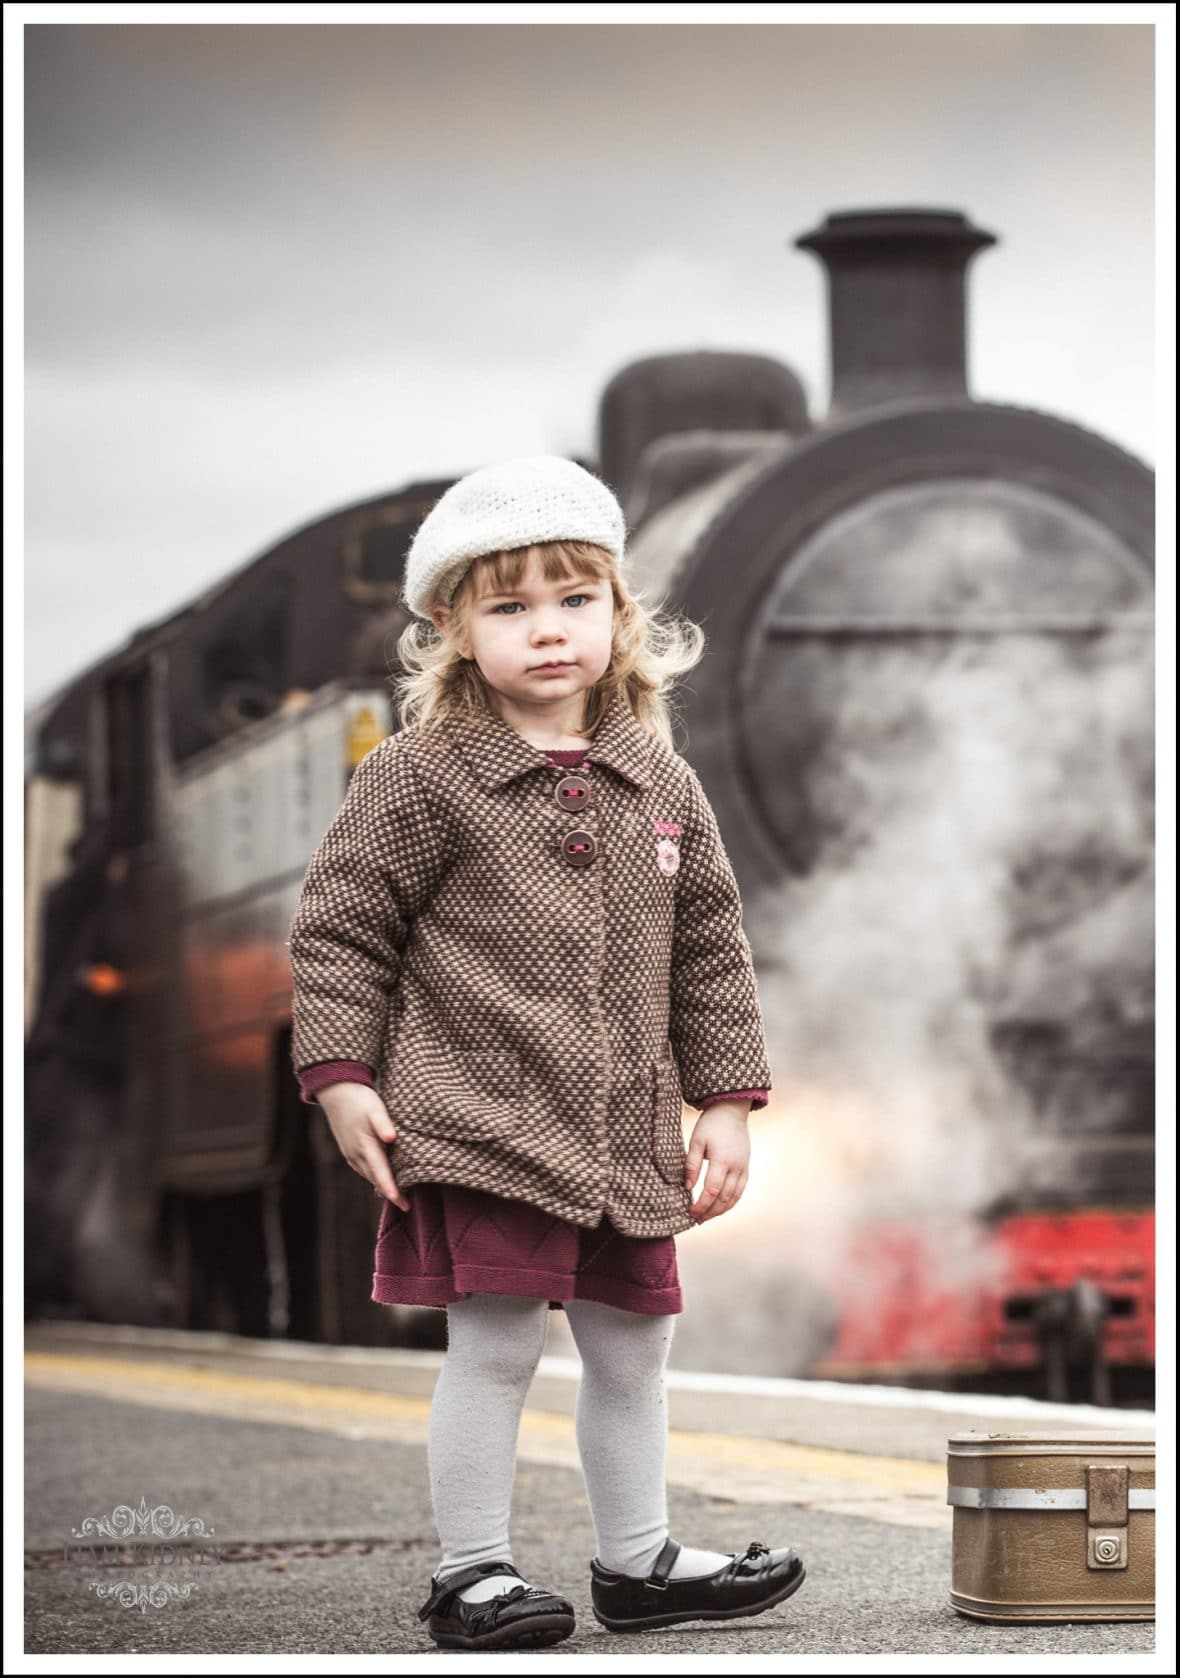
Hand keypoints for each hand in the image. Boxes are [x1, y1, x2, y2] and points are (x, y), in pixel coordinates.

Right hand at [317, 1082, 410, 1210]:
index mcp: (364, 1145)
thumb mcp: (375, 1108)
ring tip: (399, 1198)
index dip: (391, 1189)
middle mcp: (356, 1154)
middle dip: (391, 1193)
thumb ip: (383, 1124)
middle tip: (407, 1206)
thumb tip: (391, 1138)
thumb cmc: (360, 1099)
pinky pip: (364, 1169)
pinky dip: (375, 1176)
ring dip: (383, 1186)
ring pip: (369, 1175)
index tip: (402, 1203)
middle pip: (375, 1179)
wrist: (336, 1092)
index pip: (381, 1173)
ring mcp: (350, 1154)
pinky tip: (384, 1178)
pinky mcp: (349, 1151)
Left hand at [684, 1103, 750, 1222]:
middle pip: (724, 1198)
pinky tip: (720, 1207)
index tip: (690, 1213)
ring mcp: (743, 1168)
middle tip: (697, 1220)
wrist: (732, 1111)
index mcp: (722, 1160)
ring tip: (706, 1217)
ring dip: (720, 1210)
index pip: (711, 1191)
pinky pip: (740, 1190)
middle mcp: (736, 1167)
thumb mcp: (696, 1141)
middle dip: (710, 1212)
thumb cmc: (710, 1125)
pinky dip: (731, 1202)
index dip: (701, 1205)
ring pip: (734, 1197)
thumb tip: (687, 1187)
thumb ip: (692, 1164)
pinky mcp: (746, 1167)